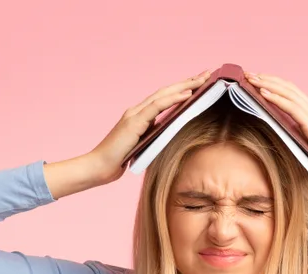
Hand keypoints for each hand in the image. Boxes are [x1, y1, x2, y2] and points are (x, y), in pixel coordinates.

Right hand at [86, 70, 211, 184]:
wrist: (99, 166)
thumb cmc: (119, 160)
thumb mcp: (143, 146)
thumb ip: (154, 136)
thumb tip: (168, 133)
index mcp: (140, 116)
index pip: (164, 97)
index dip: (182, 89)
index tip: (200, 83)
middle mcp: (137, 110)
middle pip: (166, 91)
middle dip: (188, 81)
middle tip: (207, 73)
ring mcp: (135, 114)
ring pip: (163, 94)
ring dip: (185, 85)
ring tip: (202, 79)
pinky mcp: (134, 122)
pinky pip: (157, 106)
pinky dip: (173, 98)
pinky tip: (187, 93)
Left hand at [244, 72, 307, 186]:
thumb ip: (301, 139)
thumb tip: (285, 138)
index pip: (292, 93)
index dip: (275, 85)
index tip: (257, 81)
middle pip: (288, 88)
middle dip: (267, 79)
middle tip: (248, 74)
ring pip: (288, 93)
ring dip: (267, 84)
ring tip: (251, 78)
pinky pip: (291, 107)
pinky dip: (276, 98)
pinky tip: (262, 93)